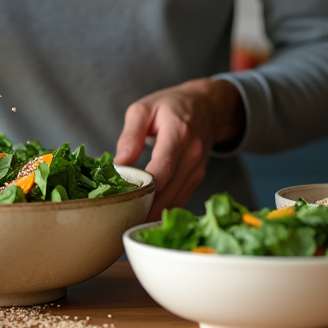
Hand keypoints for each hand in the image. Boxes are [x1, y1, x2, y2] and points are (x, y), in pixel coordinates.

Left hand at [114, 78, 244, 221]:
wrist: (207, 106)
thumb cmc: (171, 106)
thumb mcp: (144, 109)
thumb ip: (131, 135)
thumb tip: (120, 162)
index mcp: (178, 132)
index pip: (164, 166)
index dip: (147, 186)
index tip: (126, 198)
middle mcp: (192, 153)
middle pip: (170, 188)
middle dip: (146, 206)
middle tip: (121, 219)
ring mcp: (197, 168)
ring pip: (176, 198)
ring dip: (155, 213)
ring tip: (130, 222)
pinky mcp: (198, 177)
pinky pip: (181, 198)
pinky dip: (165, 209)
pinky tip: (147, 216)